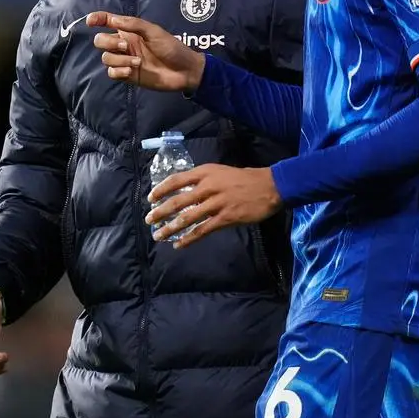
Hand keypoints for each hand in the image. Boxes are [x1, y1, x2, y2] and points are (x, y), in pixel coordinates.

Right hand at [88, 12, 205, 91]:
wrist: (183, 70)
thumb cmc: (171, 47)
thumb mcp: (154, 31)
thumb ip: (133, 24)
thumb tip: (112, 19)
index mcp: (129, 31)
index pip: (108, 22)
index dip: (97, 19)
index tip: (91, 21)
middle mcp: (124, 44)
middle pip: (101, 41)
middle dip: (109, 42)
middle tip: (125, 46)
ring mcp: (125, 60)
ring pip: (106, 58)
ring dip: (118, 59)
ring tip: (137, 62)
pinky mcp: (128, 75)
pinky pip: (112, 73)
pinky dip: (118, 71)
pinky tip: (131, 70)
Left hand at [147, 164, 282, 247]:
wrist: (269, 186)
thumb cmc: (245, 179)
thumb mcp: (220, 173)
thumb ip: (203, 181)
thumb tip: (185, 193)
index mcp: (205, 173)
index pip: (176, 180)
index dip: (161, 190)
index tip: (150, 198)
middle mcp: (208, 186)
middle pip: (177, 200)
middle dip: (160, 211)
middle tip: (149, 220)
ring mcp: (216, 203)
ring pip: (187, 217)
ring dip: (170, 227)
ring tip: (159, 235)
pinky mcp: (225, 218)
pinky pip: (202, 230)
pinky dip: (189, 238)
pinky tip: (179, 244)